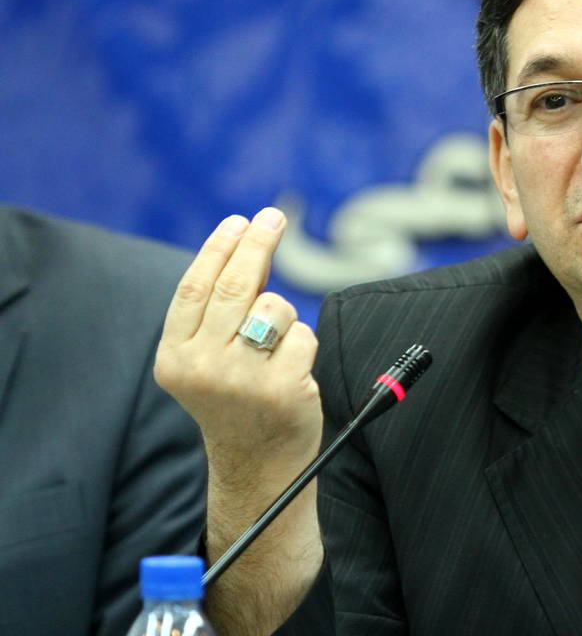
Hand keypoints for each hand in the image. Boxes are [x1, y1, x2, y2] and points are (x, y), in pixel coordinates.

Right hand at [155, 207, 324, 632]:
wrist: (257, 465)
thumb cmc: (236, 401)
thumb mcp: (208, 361)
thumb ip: (216, 316)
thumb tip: (249, 247)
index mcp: (175, 358)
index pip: (195, 287)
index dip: (219, 247)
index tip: (240, 220)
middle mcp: (203, 368)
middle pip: (236, 285)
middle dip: (258, 243)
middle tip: (273, 217)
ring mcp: (244, 380)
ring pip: (275, 308)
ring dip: (283, 315)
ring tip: (274, 349)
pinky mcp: (284, 388)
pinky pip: (304, 336)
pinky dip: (304, 345)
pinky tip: (292, 373)